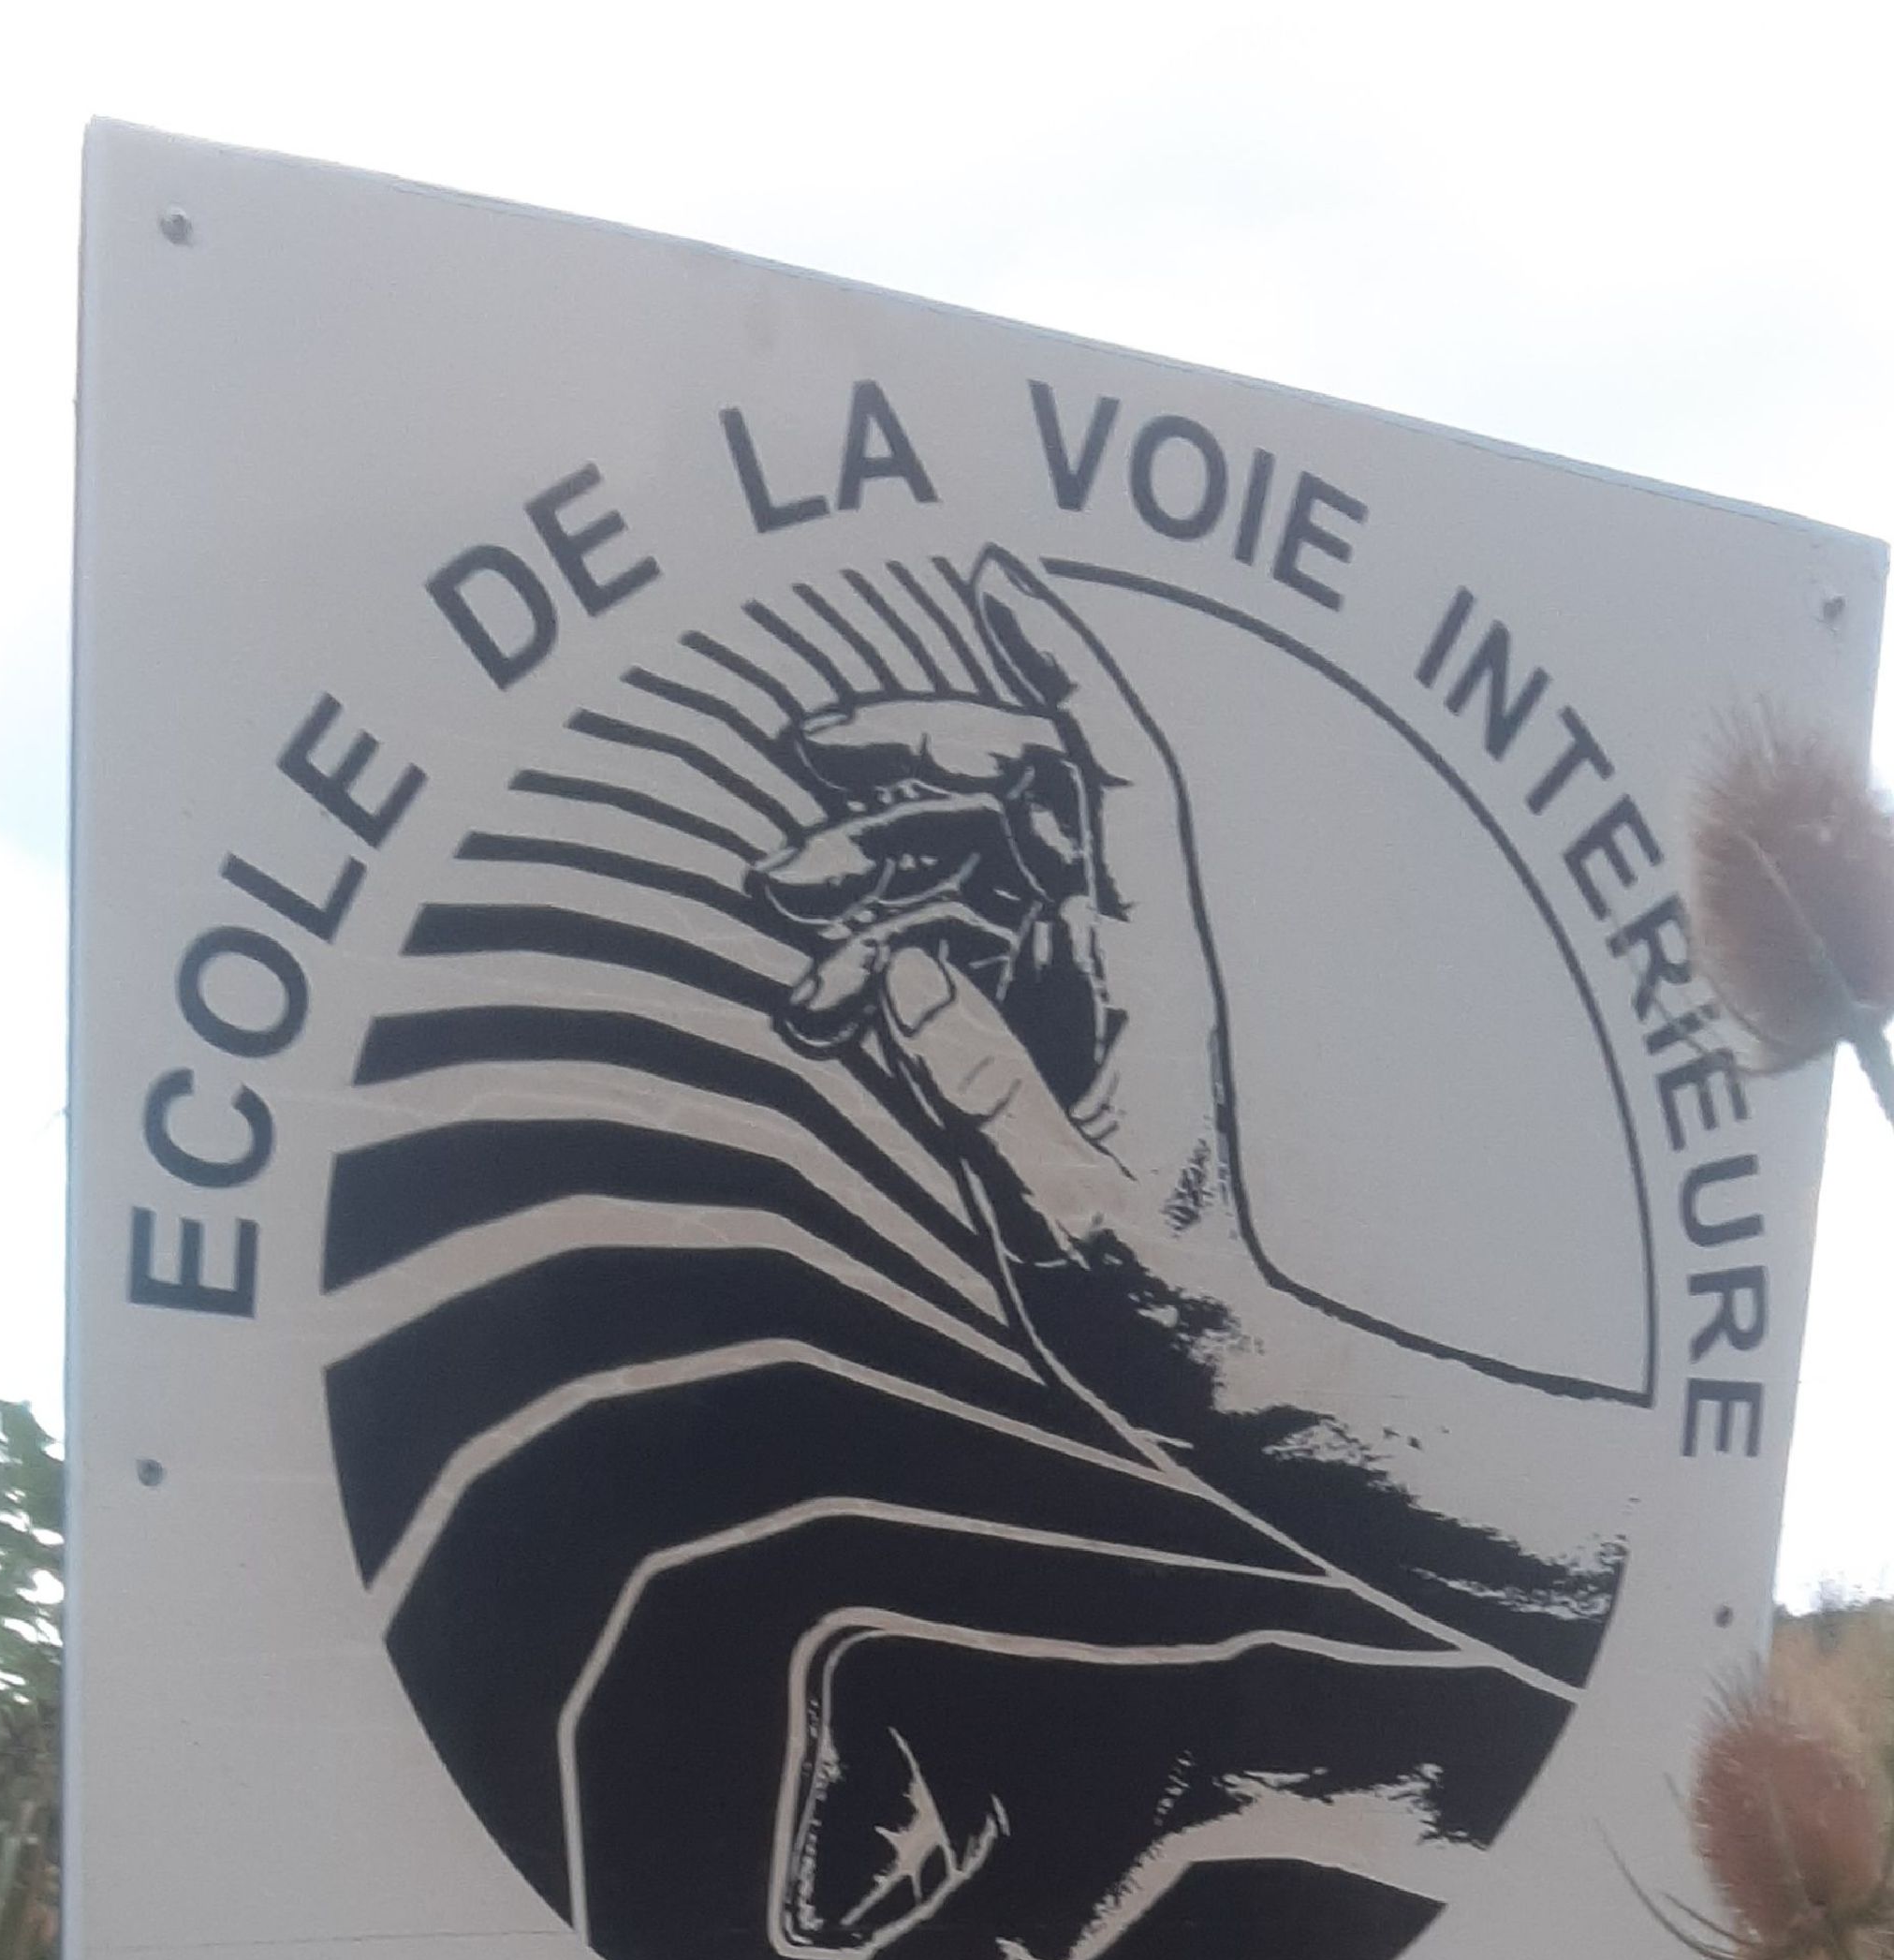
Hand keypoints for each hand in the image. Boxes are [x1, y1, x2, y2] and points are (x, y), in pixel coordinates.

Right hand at [755, 548, 1260, 1457]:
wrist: (1192, 1370)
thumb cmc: (1150, 1299)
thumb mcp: (1060, 1203)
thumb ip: (981, 1087)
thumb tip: (903, 972)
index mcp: (1148, 967)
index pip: (1111, 775)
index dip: (1059, 666)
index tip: (988, 580)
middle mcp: (1117, 956)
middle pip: (1019, 797)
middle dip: (912, 759)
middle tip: (798, 756)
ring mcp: (1075, 993)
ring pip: (967, 872)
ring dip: (869, 874)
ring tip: (777, 908)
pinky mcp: (1036, 1042)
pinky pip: (945, 960)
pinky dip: (874, 968)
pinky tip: (812, 1016)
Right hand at [774, 1613, 1556, 1959]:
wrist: (1218, 1735)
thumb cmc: (1134, 1822)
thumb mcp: (1039, 1921)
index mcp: (852, 1698)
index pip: (818, 1916)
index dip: (924, 1934)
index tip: (1017, 1861)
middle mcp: (845, 1675)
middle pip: (832, 1890)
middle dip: (926, 1908)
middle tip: (1032, 1847)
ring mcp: (872, 1692)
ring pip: (863, 1874)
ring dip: (943, 1895)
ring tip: (1037, 1834)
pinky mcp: (905, 1713)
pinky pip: (890, 1845)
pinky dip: (954, 1865)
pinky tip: (1030, 1824)